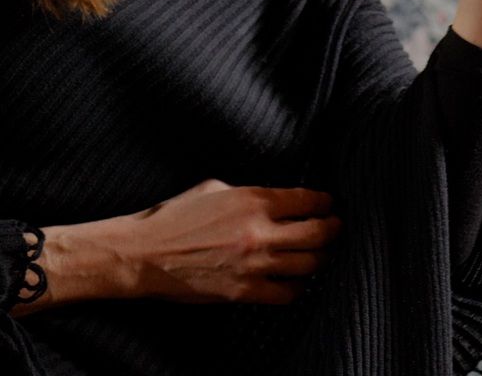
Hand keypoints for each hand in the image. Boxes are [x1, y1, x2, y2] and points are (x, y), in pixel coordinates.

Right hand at [119, 178, 340, 304]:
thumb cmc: (172, 218)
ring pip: (309, 264)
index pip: (305, 200)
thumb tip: (268, 201)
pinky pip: (288, 293)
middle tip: (336, 227)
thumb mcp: (211, 188)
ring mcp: (254, 264)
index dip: (324, 202)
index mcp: (251, 200)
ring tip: (322, 254)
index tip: (329, 204)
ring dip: (321, 258)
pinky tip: (297, 281)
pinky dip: (299, 287)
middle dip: (333, 229)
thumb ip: (245, 193)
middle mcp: (259, 231)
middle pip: (317, 234)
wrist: (145, 254)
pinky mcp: (244, 291)